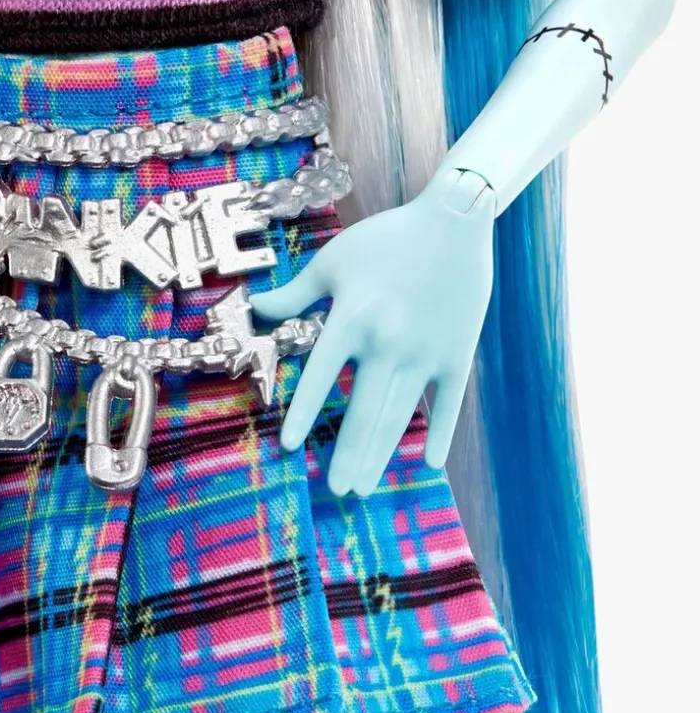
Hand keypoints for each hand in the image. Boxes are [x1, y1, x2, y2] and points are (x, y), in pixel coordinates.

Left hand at [252, 168, 495, 496]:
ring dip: (381, 454)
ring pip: (401, 415)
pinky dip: (441, 435)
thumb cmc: (385, 238)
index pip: (322, 376)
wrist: (454, 222)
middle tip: (336, 490)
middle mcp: (388, 342)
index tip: (288, 446)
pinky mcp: (457, 354)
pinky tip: (429, 464)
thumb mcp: (332, 261)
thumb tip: (253, 310)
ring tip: (364, 485)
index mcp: (353, 319)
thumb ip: (295, 294)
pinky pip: (449, 404)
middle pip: (365, 411)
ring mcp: (426, 352)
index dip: (304, 413)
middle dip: (349, 455)